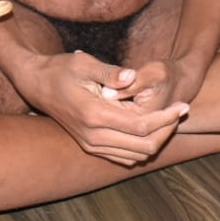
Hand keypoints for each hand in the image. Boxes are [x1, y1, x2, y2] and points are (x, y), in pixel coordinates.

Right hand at [18, 52, 188, 166]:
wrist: (36, 84)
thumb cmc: (61, 69)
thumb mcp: (84, 63)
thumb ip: (111, 73)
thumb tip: (133, 76)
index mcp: (95, 115)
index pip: (142, 126)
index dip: (167, 118)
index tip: (182, 105)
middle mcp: (93, 136)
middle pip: (143, 146)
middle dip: (166, 130)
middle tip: (179, 111)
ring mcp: (91, 145)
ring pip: (136, 155)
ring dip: (156, 140)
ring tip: (168, 118)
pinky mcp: (90, 146)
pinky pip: (124, 157)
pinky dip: (141, 146)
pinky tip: (149, 126)